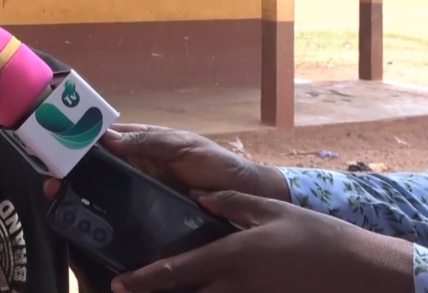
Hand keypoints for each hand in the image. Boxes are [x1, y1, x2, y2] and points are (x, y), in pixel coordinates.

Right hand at [43, 124, 288, 201]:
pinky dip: (103, 218)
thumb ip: (149, 141)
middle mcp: (137, 167)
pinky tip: (87, 224)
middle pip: (97, 168)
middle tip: (51, 183)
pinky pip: (122, 215)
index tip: (55, 146)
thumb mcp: (184, 146)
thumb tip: (107, 138)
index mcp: (143, 144)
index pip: (104, 139)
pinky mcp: (150, 216)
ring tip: (59, 200)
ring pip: (104, 193)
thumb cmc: (218, 165)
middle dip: (71, 173)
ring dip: (81, 195)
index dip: (80, 141)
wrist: (248, 199)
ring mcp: (142, 193)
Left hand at [110, 190, 413, 292]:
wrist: (358, 272)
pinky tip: (200, 288)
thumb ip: (229, 203)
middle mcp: (233, 285)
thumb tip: (198, 195)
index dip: (144, 280)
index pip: (176, 271)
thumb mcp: (269, 210)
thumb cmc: (315, 236)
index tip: (120, 284)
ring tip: (154, 290)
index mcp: (230, 257)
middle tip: (127, 290)